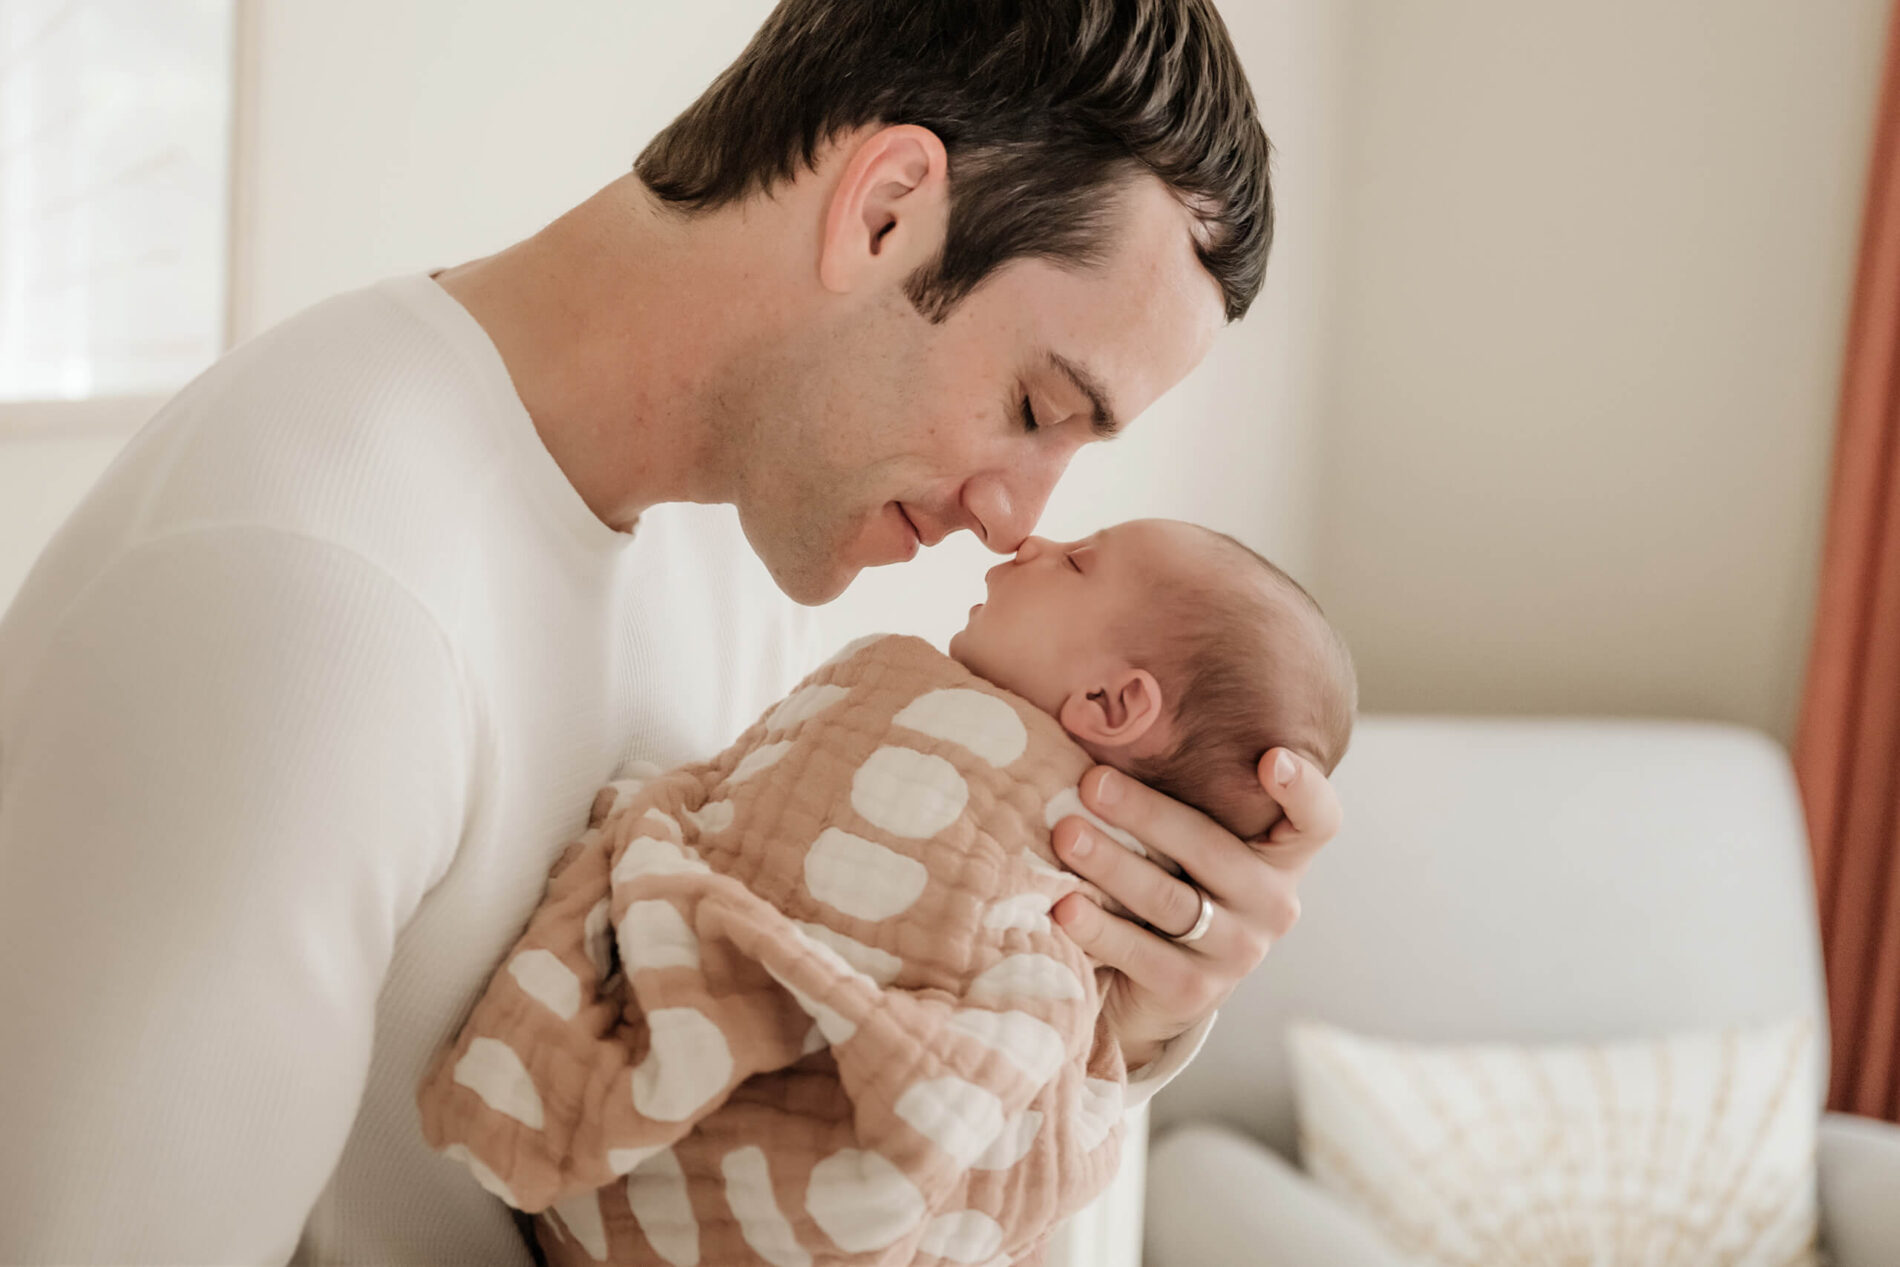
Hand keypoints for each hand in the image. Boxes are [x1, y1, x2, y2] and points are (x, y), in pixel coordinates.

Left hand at [1049, 748, 1341, 1069]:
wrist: (1152, 987)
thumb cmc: (1169, 882)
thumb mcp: (1187, 841)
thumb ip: (1179, 794)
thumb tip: (1108, 719)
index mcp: (1279, 855)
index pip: (1316, 820)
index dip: (1303, 790)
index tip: (1272, 758)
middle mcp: (1271, 903)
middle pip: (1212, 849)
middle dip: (1146, 813)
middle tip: (1091, 782)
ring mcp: (1238, 951)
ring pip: (1171, 900)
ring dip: (1112, 864)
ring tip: (1065, 835)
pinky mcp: (1195, 992)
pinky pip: (1143, 955)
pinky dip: (1100, 928)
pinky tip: (1064, 906)